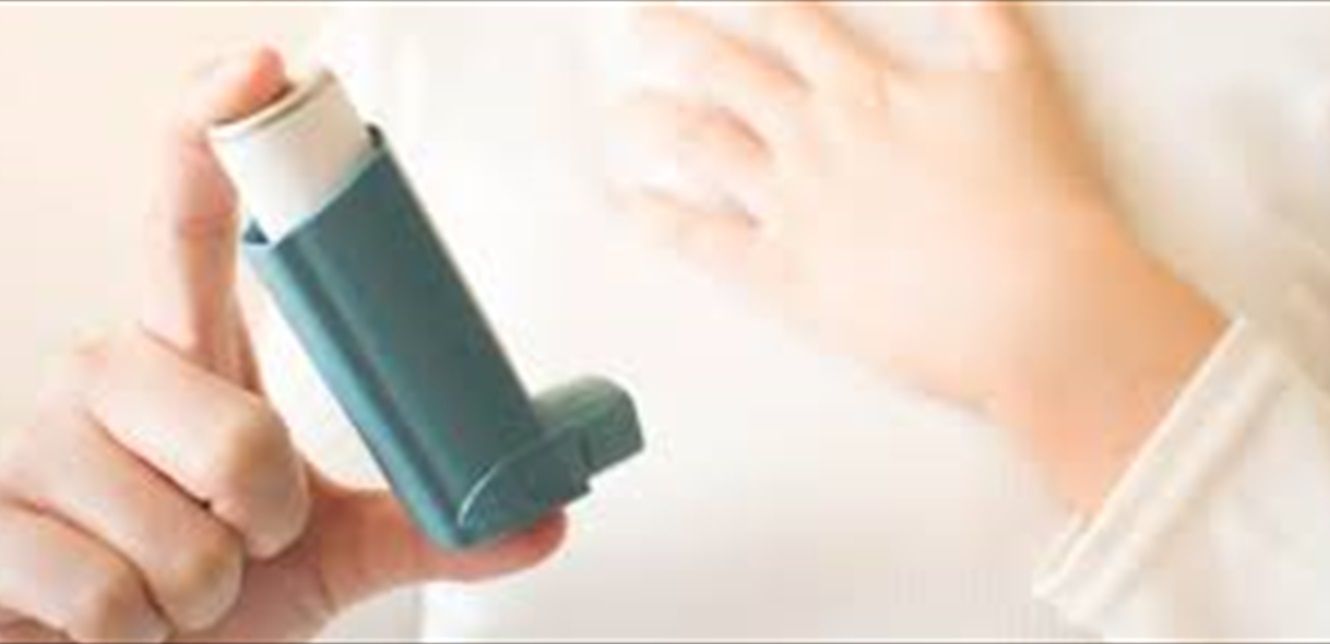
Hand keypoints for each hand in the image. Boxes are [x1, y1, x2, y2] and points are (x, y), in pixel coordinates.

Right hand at [0, 49, 563, 642]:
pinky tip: (103, 627)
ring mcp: (30, 446)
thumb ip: (426, 526)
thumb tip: (542, 516)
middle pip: (241, 435)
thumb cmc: (208, 591)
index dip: (216, 131)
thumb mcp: (322, 551)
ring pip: (184, 540)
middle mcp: (99, 377)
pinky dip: (131, 641)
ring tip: (164, 590)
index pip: (189, 218)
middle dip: (265, 523)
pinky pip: (109, 601)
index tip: (266, 70)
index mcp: (184, 355)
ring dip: (199, 595)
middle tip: (235, 541)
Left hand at [615, 1, 1224, 510]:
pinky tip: (633, 207)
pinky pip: (705, 243)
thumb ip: (981, 20)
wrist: (1032, 301)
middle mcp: (815, 138)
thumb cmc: (1036, 197)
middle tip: (642, 25)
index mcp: (866, 89)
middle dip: (680, 42)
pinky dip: (662, 222)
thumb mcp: (1020, 83)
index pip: (796, 27)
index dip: (764, 5)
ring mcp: (792, 206)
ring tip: (627, 112)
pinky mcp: (784, 276)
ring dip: (658, 122)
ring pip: (704, 146)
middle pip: (729, 74)